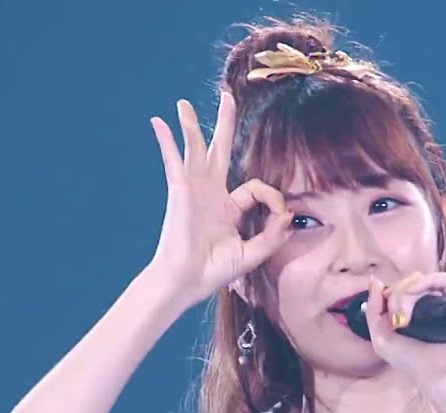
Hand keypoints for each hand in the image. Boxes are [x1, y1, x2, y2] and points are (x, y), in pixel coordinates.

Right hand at [145, 95, 293, 308]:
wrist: (187, 281)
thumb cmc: (215, 271)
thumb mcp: (252, 254)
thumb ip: (272, 236)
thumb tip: (287, 215)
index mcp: (229, 207)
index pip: (256, 188)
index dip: (273, 198)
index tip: (280, 217)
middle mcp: (211, 193)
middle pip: (220, 150)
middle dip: (225, 124)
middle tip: (227, 98)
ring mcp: (194, 189)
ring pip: (195, 148)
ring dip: (190, 125)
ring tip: (183, 103)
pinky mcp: (180, 190)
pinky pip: (173, 160)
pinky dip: (166, 141)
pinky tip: (158, 122)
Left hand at [362, 271, 445, 395]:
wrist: (441, 377)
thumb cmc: (413, 363)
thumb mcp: (382, 339)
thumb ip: (373, 310)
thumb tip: (374, 281)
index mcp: (417, 311)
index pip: (402, 289)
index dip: (392, 295)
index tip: (388, 312)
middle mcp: (434, 303)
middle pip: (410, 283)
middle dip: (397, 295)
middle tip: (398, 319)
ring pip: (423, 280)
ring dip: (407, 292)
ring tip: (404, 315)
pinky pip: (441, 279)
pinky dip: (424, 282)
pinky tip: (414, 292)